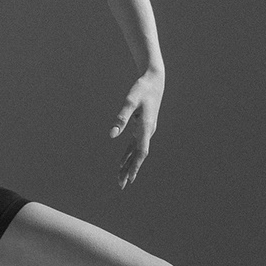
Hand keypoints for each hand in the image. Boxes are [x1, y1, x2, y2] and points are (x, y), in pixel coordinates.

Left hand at [110, 70, 162, 188]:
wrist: (154, 80)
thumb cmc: (141, 89)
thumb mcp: (130, 101)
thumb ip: (121, 118)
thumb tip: (111, 135)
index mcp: (147, 127)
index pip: (141, 151)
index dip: (135, 165)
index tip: (129, 178)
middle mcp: (148, 131)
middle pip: (139, 156)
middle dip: (130, 171)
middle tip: (121, 185)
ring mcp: (146, 130)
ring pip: (137, 152)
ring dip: (129, 166)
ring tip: (121, 180)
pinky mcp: (142, 127)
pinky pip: (135, 146)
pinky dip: (129, 155)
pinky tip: (122, 163)